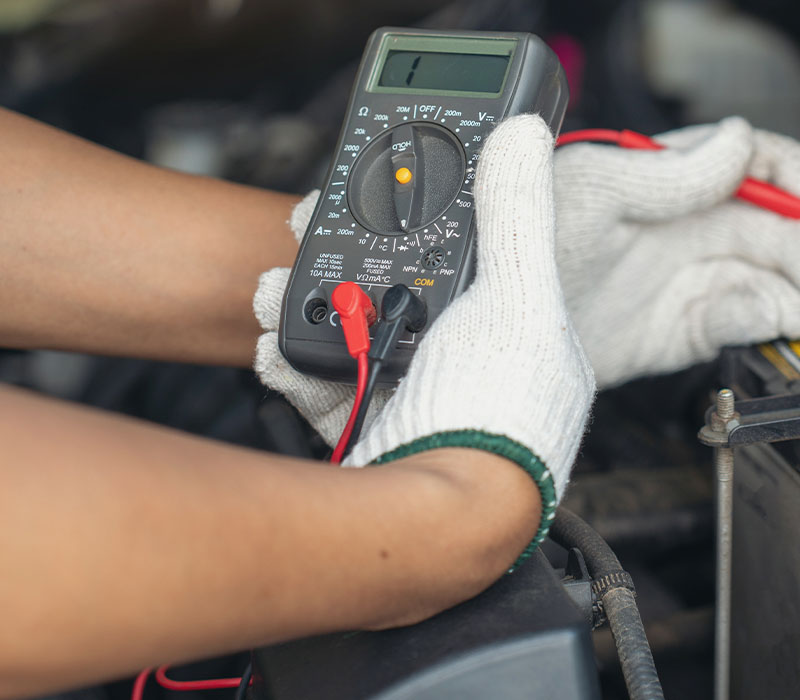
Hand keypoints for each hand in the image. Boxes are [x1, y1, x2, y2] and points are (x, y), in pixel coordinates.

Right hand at [254, 116, 594, 561]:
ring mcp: (418, 402)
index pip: (461, 260)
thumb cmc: (504, 416)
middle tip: (297, 245)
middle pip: (392, 297)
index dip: (412, 228)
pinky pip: (324, 388)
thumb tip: (523, 136)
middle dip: (337, 269)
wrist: (451, 519)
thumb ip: (516, 214)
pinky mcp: (372, 435)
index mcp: (514, 329)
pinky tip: (276, 348)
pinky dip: (296, 366)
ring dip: (303, 312)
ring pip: (349, 340)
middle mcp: (468, 365)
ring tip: (267, 295)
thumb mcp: (517, 295)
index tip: (361, 204)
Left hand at [553, 117, 799, 386]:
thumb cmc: (530, 252)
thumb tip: (736, 142)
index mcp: (660, 179)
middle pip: (766, 222)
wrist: (509, 342)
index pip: (743, 160)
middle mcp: (677, 225)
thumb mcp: (594, 194)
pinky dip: (760, 317)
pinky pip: (736, 318)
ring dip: (793, 285)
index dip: (791, 172)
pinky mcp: (680, 328)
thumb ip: (668, 172)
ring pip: (761, 272)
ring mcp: (682, 277)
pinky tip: (766, 318)